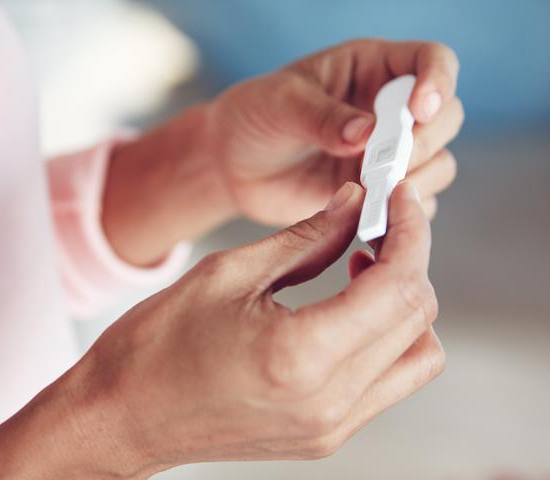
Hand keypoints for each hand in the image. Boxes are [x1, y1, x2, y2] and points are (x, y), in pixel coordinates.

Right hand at [89, 182, 441, 477]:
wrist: (123, 415)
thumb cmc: (157, 345)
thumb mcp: (229, 272)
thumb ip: (306, 238)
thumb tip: (355, 205)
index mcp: (301, 356)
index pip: (399, 287)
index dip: (412, 232)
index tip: (401, 198)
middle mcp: (329, 403)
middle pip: (418, 320)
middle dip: (411, 259)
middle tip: (379, 223)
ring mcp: (330, 428)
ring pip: (418, 356)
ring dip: (403, 303)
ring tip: (362, 267)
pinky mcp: (324, 435)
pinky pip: (387, 381)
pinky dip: (384, 336)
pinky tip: (347, 307)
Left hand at [204, 38, 462, 223]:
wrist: (233, 166)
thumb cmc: (255, 117)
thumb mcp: (281, 104)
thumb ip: (322, 117)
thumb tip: (368, 134)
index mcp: (371, 69)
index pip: (432, 61)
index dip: (438, 83)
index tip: (419, 111)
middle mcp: (389, 111)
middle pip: (447, 117)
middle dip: (424, 142)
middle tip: (384, 164)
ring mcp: (386, 155)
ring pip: (438, 164)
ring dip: (417, 181)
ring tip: (374, 192)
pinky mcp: (376, 193)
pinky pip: (411, 206)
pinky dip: (401, 214)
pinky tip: (371, 218)